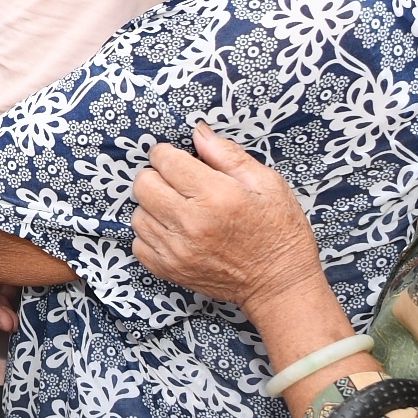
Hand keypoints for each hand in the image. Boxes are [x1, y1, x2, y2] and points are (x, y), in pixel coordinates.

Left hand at [131, 125, 326, 317]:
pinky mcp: (170, 270)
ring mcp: (177, 250)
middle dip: (156, 176)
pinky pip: (139, 243)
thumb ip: (227, 154)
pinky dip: (150, 233)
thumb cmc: (279, 231)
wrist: (279, 283)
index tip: (176, 158)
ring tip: (178, 208)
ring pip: (138, 213)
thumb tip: (198, 133)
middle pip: (144, 185)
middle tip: (176, 182)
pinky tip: (173, 231)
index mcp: (216, 196)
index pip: (166, 161)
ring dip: (153, 206)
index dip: (167, 154)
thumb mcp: (267, 183)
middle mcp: (191, 223)